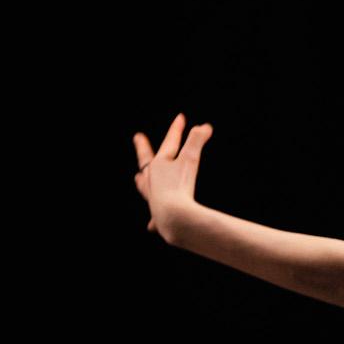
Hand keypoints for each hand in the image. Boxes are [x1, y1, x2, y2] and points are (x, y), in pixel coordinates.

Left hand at [132, 112, 212, 242]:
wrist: (174, 216)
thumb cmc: (181, 187)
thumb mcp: (190, 160)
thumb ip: (197, 141)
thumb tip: (205, 126)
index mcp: (158, 165)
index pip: (169, 142)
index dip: (177, 129)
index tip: (181, 117)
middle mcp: (151, 180)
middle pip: (146, 161)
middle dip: (144, 148)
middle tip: (138, 138)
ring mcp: (153, 197)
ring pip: (144, 186)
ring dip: (142, 181)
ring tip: (138, 179)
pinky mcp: (157, 216)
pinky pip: (154, 217)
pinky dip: (153, 220)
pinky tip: (150, 226)